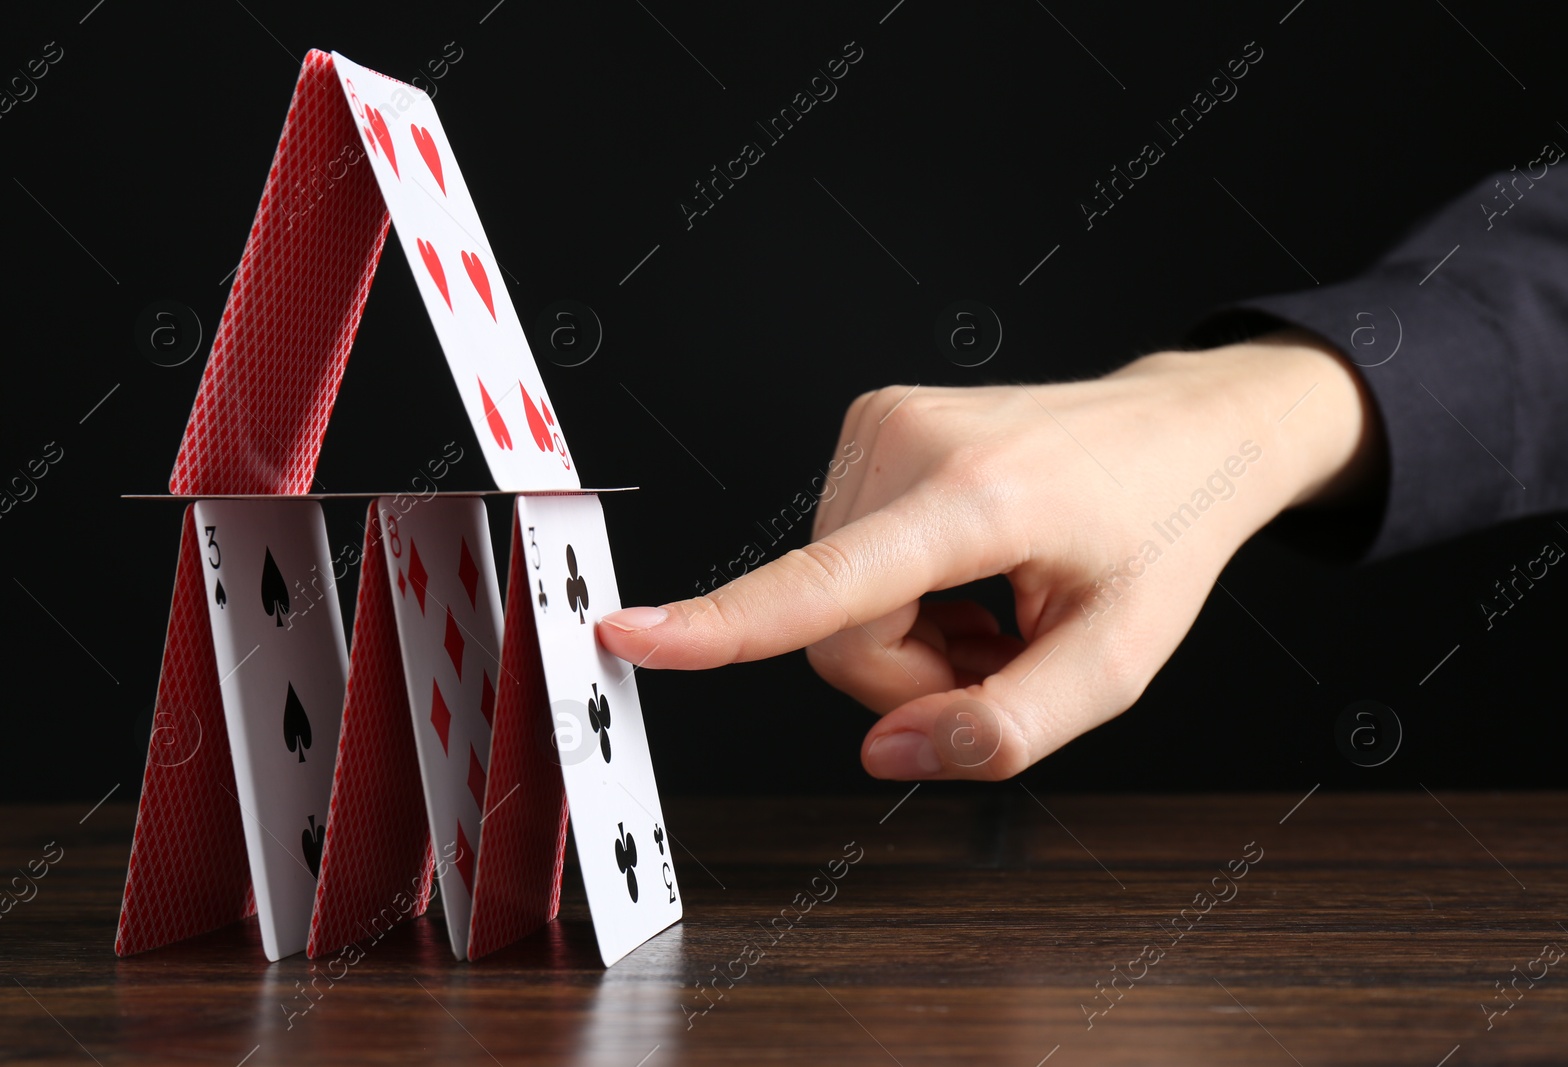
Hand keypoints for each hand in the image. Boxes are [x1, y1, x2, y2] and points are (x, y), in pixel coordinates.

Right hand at [597, 331, 1382, 779]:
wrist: (1185, 430)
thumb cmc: (1159, 537)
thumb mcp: (1117, 662)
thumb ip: (1003, 727)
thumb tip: (883, 753)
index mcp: (979, 498)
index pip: (828, 584)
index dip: (723, 626)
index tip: (627, 633)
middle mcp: (912, 441)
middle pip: (834, 629)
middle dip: (908, 672)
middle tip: (997, 649)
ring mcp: (884, 423)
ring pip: (828, 599)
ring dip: (906, 631)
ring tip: (991, 603)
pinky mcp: (873, 423)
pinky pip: (838, 558)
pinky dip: (896, 590)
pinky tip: (966, 574)